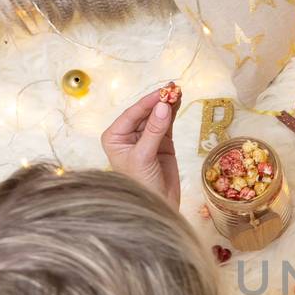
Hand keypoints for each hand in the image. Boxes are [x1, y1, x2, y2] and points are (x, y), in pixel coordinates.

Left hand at [101, 85, 181, 209]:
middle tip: (173, 88)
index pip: (132, 114)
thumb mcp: (144, 156)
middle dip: (158, 101)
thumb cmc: (141, 184)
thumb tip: (163, 106)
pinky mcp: (162, 143)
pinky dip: (173, 113)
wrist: (157, 206)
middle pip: (145, 112)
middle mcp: (128, 135)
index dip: (147, 102)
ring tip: (179, 91)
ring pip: (157, 116)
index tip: (162, 93)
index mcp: (115, 137)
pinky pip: (167, 124)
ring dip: (167, 104)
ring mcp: (146, 138)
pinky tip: (179, 102)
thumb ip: (154, 131)